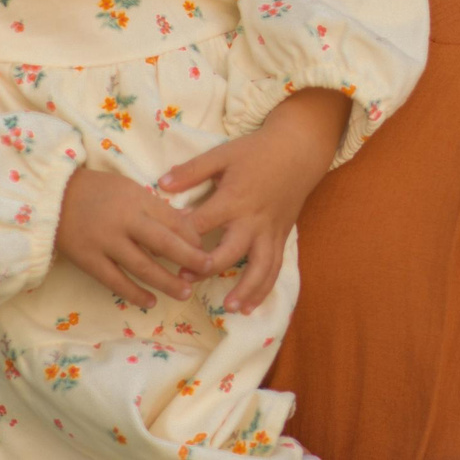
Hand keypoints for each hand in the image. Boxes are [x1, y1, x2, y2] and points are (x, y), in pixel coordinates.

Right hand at [54, 167, 215, 309]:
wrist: (53, 197)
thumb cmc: (98, 191)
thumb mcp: (130, 188)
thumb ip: (156, 207)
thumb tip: (188, 221)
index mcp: (137, 199)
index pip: (173, 220)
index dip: (192, 237)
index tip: (205, 249)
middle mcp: (125, 221)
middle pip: (164, 243)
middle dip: (189, 258)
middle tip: (209, 269)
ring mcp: (106, 242)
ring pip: (142, 266)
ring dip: (166, 281)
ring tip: (185, 292)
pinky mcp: (88, 260)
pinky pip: (115, 281)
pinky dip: (134, 293)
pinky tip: (151, 301)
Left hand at [159, 88, 350, 314]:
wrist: (298, 151)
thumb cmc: (256, 152)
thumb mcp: (222, 154)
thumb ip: (192, 171)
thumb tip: (161, 185)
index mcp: (233, 199)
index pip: (202, 224)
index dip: (181, 236)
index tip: (161, 246)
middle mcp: (252, 220)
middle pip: (230, 252)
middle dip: (207, 269)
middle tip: (183, 280)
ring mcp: (269, 232)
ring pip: (260, 268)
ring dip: (245, 289)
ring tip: (229, 308)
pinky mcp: (281, 238)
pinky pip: (274, 268)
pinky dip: (264, 289)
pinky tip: (250, 306)